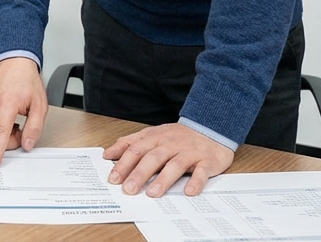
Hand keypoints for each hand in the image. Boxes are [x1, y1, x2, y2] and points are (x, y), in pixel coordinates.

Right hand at [0, 57, 47, 168]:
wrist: (14, 65)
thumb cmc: (27, 82)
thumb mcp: (40, 105)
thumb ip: (35, 127)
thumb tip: (27, 145)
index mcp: (8, 102)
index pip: (0, 131)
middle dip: (7, 142)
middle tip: (20, 130)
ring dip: (0, 136)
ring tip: (13, 123)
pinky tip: (3, 120)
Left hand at [104, 122, 234, 196]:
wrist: (212, 127)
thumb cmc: (178, 136)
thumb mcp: (152, 135)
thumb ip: (129, 143)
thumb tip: (108, 154)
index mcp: (156, 138)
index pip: (136, 150)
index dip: (124, 164)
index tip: (113, 178)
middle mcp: (171, 144)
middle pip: (153, 158)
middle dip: (139, 174)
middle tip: (128, 189)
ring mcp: (189, 152)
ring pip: (175, 165)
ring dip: (163, 180)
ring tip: (152, 193)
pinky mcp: (207, 161)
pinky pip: (202, 172)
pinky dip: (196, 182)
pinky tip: (188, 192)